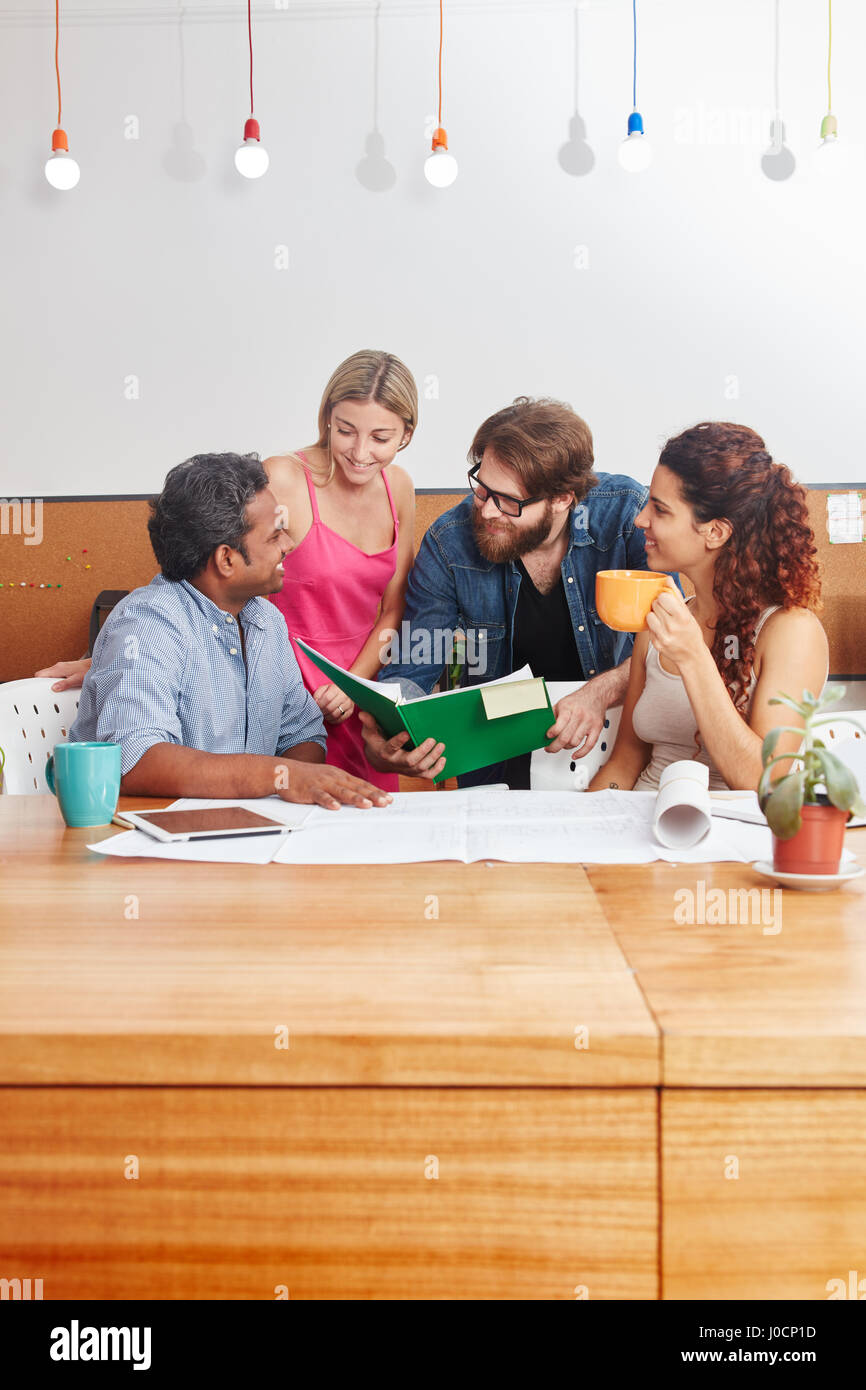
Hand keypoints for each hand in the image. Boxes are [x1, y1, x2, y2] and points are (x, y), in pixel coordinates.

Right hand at [35, 658, 90, 691]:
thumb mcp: (76, 680)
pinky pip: (55, 675)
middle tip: (45, 692)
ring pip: (49, 675)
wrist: (96, 665)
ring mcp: (61, 667)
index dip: (36, 683)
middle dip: (42, 683)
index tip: (37, 690)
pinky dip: (55, 680)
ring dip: (49, 682)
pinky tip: (60, 686)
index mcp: (58, 669)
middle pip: (42, 675)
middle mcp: (58, 667)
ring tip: (53, 690)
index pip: (40, 675)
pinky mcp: (65, 669)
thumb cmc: (88, 671)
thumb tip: (54, 688)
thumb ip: (65, 684)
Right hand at [277, 760, 391, 809]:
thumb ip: (343, 787)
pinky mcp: (309, 789)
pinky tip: (336, 807)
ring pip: (341, 791)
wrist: (284, 771)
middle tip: (386, 802)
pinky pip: (320, 796)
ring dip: (355, 798)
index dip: (376, 791)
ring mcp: (322, 783)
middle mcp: (334, 777)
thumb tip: (360, 797)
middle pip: (356, 787)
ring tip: (367, 805)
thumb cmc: (308, 778)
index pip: (362, 784)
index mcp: (340, 776)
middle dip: (372, 795)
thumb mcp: (329, 779)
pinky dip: (328, 801)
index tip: (389, 798)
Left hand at [313, 684, 355, 724]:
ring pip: (335, 714)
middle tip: (320, 712)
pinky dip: (334, 720)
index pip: (327, 698)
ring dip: (327, 717)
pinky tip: (330, 718)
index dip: (320, 704)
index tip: (317, 706)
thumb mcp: (324, 688)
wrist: (344, 691)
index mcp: (336, 689)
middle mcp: (344, 696)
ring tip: (324, 715)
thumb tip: (316, 702)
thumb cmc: (332, 691)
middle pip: (330, 708)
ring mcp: (348, 704)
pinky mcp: (350, 711)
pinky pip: (341, 719)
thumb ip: (318, 694)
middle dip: (323, 712)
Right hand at [358, 709, 445, 780]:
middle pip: (410, 761)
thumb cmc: (376, 743)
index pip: (391, 748)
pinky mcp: (414, 773)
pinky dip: (437, 769)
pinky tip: (443, 759)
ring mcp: (406, 770)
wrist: (379, 761)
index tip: (407, 733)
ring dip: (433, 758)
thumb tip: (363, 713)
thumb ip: (369, 723)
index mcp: (385, 752)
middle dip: (423, 751)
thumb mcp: (370, 732)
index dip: (399, 741)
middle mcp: (396, 763)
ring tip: (441, 745)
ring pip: (421, 768)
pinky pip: (427, 775)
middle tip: (432, 740)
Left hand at [545, 683, 606, 756]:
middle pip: (566, 737)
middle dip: (555, 746)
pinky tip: (575, 755)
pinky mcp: (597, 729)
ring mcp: (589, 723)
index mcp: (569, 708)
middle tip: (550, 748)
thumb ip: (553, 715)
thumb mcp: (562, 703)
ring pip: (575, 742)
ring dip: (566, 747)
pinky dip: (581, 753)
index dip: (552, 733)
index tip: (547, 736)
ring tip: (562, 745)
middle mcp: (580, 715)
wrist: (596, 695)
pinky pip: (590, 745)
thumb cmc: (578, 700)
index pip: (560, 724)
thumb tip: (543, 728)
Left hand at [645, 582, 704, 666]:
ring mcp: (663, 637)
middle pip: (655, 605)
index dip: (663, 597)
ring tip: (662, 620)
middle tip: (666, 611)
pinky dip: (653, 627)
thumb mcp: (688, 613)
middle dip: (659, 605)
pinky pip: (649, 628)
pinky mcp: (656, 644)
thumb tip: (667, 578)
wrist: (692, 656)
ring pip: (649, 616)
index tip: (667, 601)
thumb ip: (677, 596)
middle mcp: (672, 627)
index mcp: (683, 617)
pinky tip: (662, 630)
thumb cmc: (691, 632)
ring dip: (654, 615)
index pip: (663, 598)